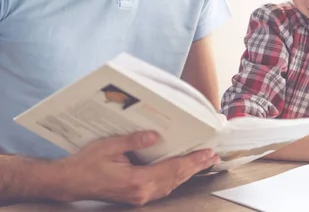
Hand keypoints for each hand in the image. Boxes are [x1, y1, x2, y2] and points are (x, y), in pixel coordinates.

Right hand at [54, 131, 219, 205]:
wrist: (70, 182)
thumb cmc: (86, 163)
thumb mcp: (110, 146)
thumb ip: (134, 141)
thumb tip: (155, 136)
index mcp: (137, 180)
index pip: (172, 169)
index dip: (192, 161)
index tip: (208, 153)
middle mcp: (142, 192)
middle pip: (176, 179)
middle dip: (196, 167)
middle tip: (213, 156)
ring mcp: (139, 197)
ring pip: (171, 185)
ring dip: (188, 173)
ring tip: (203, 162)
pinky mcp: (136, 196)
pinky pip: (162, 188)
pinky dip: (175, 179)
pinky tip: (181, 171)